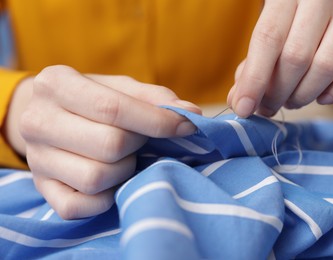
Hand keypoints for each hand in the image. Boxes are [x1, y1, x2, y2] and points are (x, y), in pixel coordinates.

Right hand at [20, 65, 200, 218]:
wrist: (48, 117)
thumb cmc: (92, 101)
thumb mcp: (119, 88)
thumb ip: (154, 97)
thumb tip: (191, 114)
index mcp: (56, 84)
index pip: (112, 108)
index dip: (156, 121)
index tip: (186, 126)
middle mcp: (37, 121)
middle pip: (109, 145)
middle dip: (138, 145)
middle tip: (140, 140)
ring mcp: (37, 159)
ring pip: (96, 178)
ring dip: (124, 171)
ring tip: (124, 158)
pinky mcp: (42, 189)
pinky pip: (79, 206)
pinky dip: (106, 198)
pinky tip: (111, 180)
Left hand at [228, 0, 332, 116]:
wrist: (326, 5)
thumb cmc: (290, 26)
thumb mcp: (266, 37)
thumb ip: (251, 67)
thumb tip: (240, 103)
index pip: (268, 38)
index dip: (254, 79)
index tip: (245, 108)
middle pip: (297, 56)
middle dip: (278, 92)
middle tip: (269, 106)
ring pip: (328, 65)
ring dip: (304, 95)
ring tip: (292, 101)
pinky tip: (323, 97)